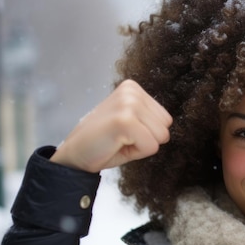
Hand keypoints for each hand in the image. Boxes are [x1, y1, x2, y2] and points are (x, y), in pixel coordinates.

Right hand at [50, 80, 172, 172]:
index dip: (148, 133)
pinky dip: (135, 153)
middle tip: (121, 139)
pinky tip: (116, 144)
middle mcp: (131, 91)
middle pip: (166, 127)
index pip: (166, 119)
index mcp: (133, 89)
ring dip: (141, 146)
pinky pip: (151, 146)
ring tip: (119, 141)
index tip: (125, 133)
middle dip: (147, 140)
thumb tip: (170, 123)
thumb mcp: (132, 124)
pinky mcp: (124, 120)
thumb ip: (150, 119)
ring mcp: (128, 104)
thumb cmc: (104, 142)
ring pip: (161, 137)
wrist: (74, 155)